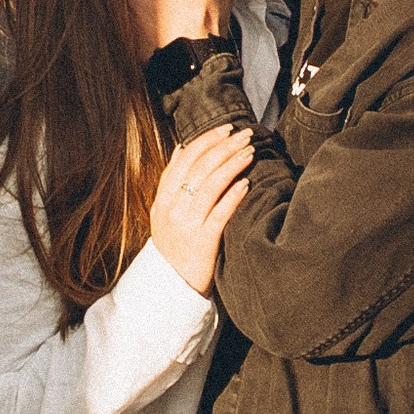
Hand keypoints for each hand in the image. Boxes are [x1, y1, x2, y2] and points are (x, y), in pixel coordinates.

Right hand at [148, 120, 255, 293]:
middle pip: (200, 167)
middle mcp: (172, 208)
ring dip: (233, 164)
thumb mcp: (163, 210)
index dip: (206, 140)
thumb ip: (171, 179)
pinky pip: (220, 213)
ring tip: (250, 151)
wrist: (172, 285)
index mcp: (163, 197)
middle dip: (225, 146)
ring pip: (211, 185)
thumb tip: (180, 148)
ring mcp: (187, 225)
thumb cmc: (174, 244)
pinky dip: (233, 196)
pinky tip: (246, 183)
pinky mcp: (203, 242)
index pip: (184, 158)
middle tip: (245, 134)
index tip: (226, 129)